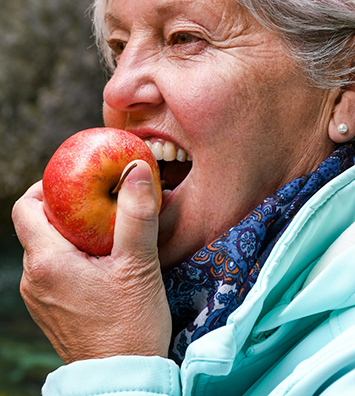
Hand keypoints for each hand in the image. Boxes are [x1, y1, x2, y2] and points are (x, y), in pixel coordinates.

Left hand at [12, 160, 170, 362]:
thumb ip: (136, 214)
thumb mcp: (138, 265)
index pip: (26, 207)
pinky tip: (102, 261)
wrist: (122, 380)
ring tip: (107, 232)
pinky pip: (54, 269)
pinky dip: (73, 255)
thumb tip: (137, 169)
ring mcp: (40, 297)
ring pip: (47, 248)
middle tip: (102, 203)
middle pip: (38, 226)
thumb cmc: (131, 325)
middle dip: (68, 209)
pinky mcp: (52, 309)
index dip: (48, 186)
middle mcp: (34, 279)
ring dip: (73, 233)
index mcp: (47, 263)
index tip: (80, 181)